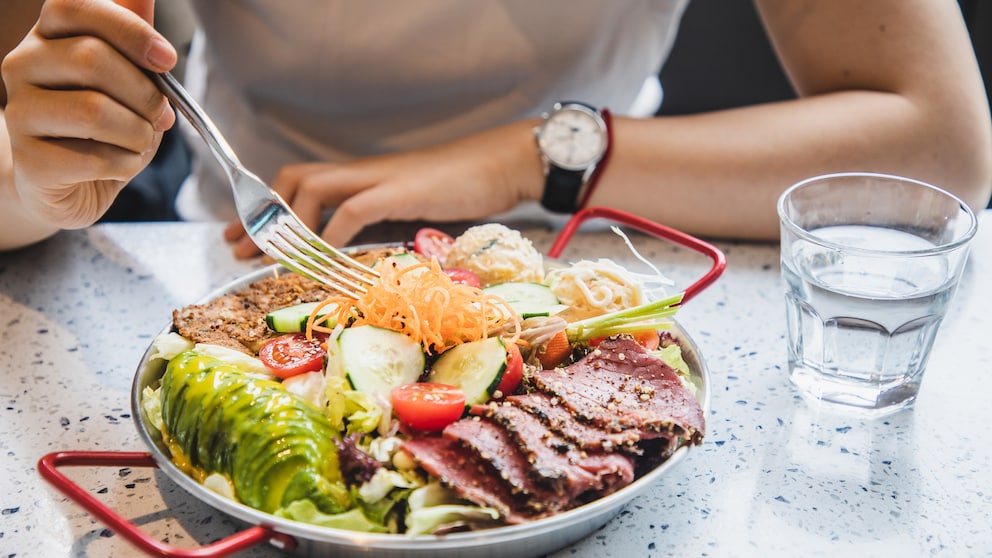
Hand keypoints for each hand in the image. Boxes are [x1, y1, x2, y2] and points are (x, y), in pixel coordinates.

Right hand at [1, 0, 175, 228]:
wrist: (71, 183)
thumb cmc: (105, 125)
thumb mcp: (128, 75)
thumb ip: (133, 35)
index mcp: (49, 36)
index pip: (77, 7)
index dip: (129, 30)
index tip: (166, 59)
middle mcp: (23, 65)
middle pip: (92, 58)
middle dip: (146, 93)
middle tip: (162, 115)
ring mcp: (20, 112)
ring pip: (94, 111)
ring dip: (138, 132)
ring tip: (140, 139)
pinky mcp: (29, 160)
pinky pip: (95, 157)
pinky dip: (125, 163)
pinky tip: (120, 163)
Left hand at [224, 120, 544, 257]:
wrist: (500, 165)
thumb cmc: (461, 188)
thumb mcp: (408, 207)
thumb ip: (378, 222)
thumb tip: (350, 252)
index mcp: (361, 176)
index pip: (298, 181)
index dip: (264, 207)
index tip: (240, 236)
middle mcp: (362, 172)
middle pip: (294, 178)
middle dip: (262, 215)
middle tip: (240, 247)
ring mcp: (380, 179)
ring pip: (314, 188)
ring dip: (290, 225)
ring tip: (278, 257)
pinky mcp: (401, 191)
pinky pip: (355, 209)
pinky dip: (332, 235)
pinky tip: (325, 257)